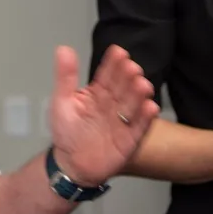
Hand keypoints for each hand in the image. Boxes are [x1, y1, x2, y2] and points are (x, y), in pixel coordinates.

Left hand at [49, 45, 159, 186]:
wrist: (71, 165)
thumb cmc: (67, 132)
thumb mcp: (62, 102)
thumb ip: (65, 77)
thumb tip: (63, 48)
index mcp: (98, 92)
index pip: (107, 74)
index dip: (113, 63)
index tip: (118, 52)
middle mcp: (113, 103)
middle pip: (123, 86)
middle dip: (128, 76)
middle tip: (132, 68)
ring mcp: (123, 120)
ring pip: (134, 104)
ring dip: (139, 94)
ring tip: (142, 85)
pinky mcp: (130, 139)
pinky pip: (139, 127)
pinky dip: (146, 118)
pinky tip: (150, 108)